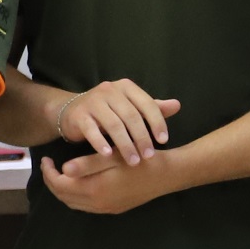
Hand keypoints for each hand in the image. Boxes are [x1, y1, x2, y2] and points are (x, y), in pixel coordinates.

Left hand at [40, 144, 181, 215]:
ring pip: (74, 203)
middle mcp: (98, 204)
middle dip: (52, 182)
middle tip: (49, 165)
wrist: (168, 174)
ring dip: (63, 190)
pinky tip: (78, 181)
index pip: (60, 186)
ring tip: (59, 172)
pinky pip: (86, 205)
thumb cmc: (141, 159)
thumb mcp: (113, 156)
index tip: (46, 158)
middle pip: (64, 197)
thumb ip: (87, 164)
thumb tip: (63, 169)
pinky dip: (76, 194)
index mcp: (95, 190)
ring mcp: (107, 209)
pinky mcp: (114, 208)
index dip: (49, 173)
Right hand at [54, 78, 181, 162]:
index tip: (164, 141)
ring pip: (113, 124)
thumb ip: (152, 108)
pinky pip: (91, 130)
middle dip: (142, 138)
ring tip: (133, 161)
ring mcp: (93, 102)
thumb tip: (177, 105)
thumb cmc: (108, 111)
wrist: (72, 111)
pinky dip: (100, 143)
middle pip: (131, 116)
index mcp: (126, 87)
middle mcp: (110, 90)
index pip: (147, 104)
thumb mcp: (130, 107)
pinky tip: (108, 155)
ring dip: (125, 144)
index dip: (157, 122)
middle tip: (149, 156)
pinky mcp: (79, 115)